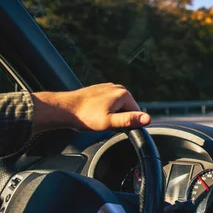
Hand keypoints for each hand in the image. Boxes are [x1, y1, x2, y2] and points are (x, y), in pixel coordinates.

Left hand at [31, 83, 150, 133]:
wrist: (64, 109)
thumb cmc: (85, 117)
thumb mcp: (110, 122)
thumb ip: (130, 120)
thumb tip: (148, 119)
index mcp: (123, 94)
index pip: (136, 113)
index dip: (126, 123)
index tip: (112, 126)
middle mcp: (117, 87)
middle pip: (127, 109)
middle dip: (118, 118)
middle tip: (103, 123)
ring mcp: (108, 87)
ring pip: (117, 106)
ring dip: (111, 114)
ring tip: (96, 118)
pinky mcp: (100, 89)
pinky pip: (109, 102)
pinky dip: (104, 109)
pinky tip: (93, 113)